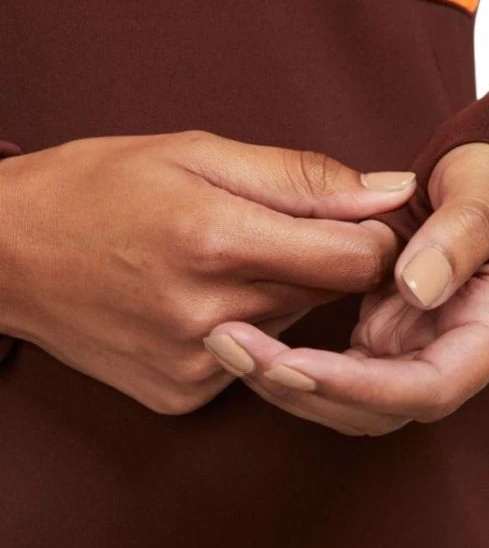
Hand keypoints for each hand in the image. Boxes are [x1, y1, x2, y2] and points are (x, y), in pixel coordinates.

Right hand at [0, 131, 414, 413]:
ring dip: (283, 292)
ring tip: (227, 260)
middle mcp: (210, 315)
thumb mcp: (198, 153)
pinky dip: (250, 329)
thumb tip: (391, 191)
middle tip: (276, 232)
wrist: (6, 255)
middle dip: (323, 260)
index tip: (358, 221)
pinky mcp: (186, 394)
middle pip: (327, 293)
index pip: (355, 259)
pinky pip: (257, 361)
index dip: (372, 238)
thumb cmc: (98, 188)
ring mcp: (197, 364)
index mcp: (217, 240)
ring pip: (296, 327)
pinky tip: (203, 302)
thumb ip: (304, 176)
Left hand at [205, 142, 488, 434]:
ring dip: (294, 384)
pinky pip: (345, 374)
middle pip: (384, 407)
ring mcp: (428, 353)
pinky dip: (299, 366)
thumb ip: (461, 234)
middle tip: (235, 348)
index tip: (292, 364)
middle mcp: (465, 355)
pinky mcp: (397, 342)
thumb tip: (416, 288)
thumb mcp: (488, 185)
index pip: (431, 387)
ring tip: (229, 342)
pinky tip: (255, 339)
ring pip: (357, 402)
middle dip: (308, 389)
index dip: (360, 387)